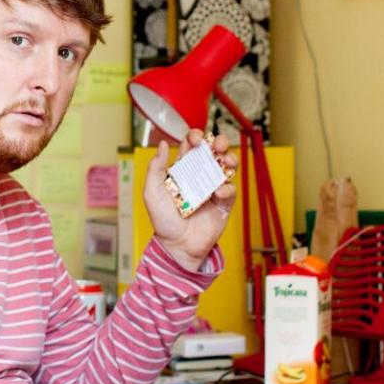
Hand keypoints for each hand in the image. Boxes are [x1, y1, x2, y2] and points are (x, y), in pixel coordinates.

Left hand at [143, 131, 237, 270]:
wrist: (177, 246)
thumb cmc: (163, 221)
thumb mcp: (152, 193)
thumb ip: (155, 168)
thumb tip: (163, 144)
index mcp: (182, 170)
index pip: (191, 147)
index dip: (195, 137)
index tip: (195, 138)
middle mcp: (199, 176)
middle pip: (214, 151)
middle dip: (218, 142)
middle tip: (217, 145)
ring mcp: (213, 188)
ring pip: (227, 166)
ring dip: (230, 158)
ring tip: (226, 161)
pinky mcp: (224, 203)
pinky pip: (230, 190)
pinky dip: (226, 188)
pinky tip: (217, 193)